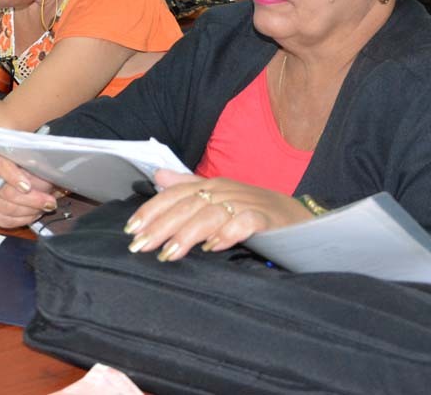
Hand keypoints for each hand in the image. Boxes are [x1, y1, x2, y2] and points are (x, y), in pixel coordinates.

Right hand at [0, 152, 58, 228]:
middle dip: (32, 200)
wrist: (23, 172)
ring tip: (44, 207)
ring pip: (5, 208)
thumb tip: (52, 174)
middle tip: (49, 202)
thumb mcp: (37, 159)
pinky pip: (3, 220)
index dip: (13, 177)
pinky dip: (21, 219)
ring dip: (29, 211)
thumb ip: (41, 166)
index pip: (0, 166)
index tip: (28, 187)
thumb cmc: (30, 164)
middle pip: (6, 192)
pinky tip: (34, 214)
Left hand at [123, 170, 311, 260]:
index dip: (152, 210)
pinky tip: (213, 247)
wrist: (298, 217)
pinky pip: (244, 223)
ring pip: (209, 215)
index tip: (131, 229)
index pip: (175, 194)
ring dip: (187, 234)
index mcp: (211, 185)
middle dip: (160, 227)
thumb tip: (158, 175)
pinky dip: (227, 233)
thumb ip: (187, 186)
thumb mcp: (219, 195)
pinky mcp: (266, 218)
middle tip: (140, 246)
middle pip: (187, 206)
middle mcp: (225, 190)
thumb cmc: (253, 209)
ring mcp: (246, 203)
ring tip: (168, 253)